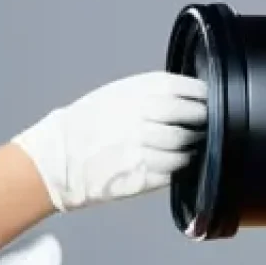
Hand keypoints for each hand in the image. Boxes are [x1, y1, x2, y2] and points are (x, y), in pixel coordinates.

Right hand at [10, 71, 207, 211]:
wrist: (60, 156)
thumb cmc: (87, 123)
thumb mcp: (118, 93)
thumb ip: (153, 92)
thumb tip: (189, 95)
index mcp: (140, 92)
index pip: (190, 90)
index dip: (202, 96)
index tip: (205, 100)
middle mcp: (144, 117)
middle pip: (194, 117)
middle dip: (203, 120)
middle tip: (201, 122)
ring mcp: (144, 148)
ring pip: (187, 145)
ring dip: (192, 144)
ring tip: (185, 142)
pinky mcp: (143, 175)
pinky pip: (175, 169)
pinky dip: (179, 164)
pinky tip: (171, 159)